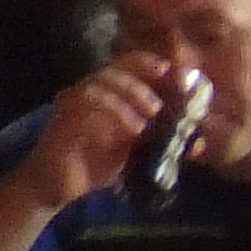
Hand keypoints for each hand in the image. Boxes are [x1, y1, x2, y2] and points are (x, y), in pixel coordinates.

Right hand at [23, 53, 182, 212]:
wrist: (58, 186)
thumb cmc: (96, 167)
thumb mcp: (135, 150)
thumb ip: (156, 138)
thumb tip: (193, 138)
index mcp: (104, 95)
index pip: (125, 66)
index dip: (149, 64)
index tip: (173, 73)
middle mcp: (86, 91)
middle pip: (114, 69)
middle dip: (142, 83)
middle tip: (161, 107)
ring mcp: (72, 101)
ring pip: (101, 82)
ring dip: (130, 95)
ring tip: (151, 118)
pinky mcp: (62, 116)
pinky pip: (86, 101)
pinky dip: (114, 111)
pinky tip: (134, 129)